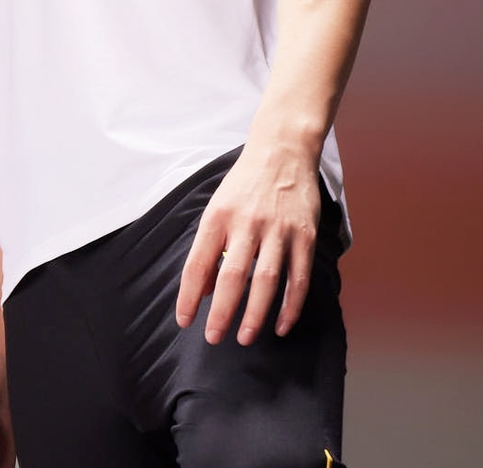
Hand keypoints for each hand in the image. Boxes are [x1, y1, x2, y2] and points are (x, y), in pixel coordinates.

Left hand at [176, 141, 321, 344]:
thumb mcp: (217, 206)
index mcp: (218, 216)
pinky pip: (298, 278)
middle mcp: (246, 224)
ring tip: (244, 338)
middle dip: (221, 312)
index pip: (198, 263)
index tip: (184, 320)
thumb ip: (210, 245)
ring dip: (255, 314)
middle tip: (213, 338)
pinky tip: (281, 325)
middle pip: (231, 276)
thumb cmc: (244, 183)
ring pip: (266, 281)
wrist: (281, 151)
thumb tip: (205, 289)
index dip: (189, 296)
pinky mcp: (304, 235)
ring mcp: (278, 230)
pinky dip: (290, 305)